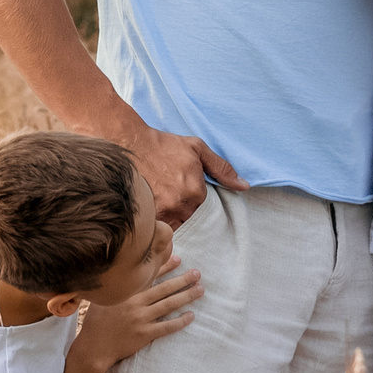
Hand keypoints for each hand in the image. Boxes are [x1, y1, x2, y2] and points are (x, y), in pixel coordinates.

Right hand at [72, 238, 200, 372]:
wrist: (93, 347)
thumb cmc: (96, 322)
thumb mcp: (102, 299)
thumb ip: (116, 288)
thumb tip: (125, 277)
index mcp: (126, 292)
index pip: (149, 276)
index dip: (166, 267)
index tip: (179, 259)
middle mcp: (135, 303)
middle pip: (164, 289)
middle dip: (183, 280)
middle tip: (198, 273)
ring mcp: (141, 319)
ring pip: (168, 305)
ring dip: (186, 296)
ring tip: (200, 290)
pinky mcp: (144, 334)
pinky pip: (167, 327)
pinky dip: (180, 321)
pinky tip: (191, 316)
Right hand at [113, 122, 245, 227]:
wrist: (128, 143)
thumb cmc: (162, 145)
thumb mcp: (197, 150)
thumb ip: (221, 169)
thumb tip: (244, 186)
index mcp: (195, 192)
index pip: (199, 206)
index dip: (189, 196)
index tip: (177, 186)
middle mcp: (179, 206)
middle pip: (184, 217)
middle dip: (177, 208)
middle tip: (164, 192)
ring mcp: (160, 213)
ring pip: (169, 225)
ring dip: (165, 217)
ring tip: (155, 200)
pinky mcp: (142, 216)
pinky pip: (153, 230)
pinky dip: (152, 225)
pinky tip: (146, 212)